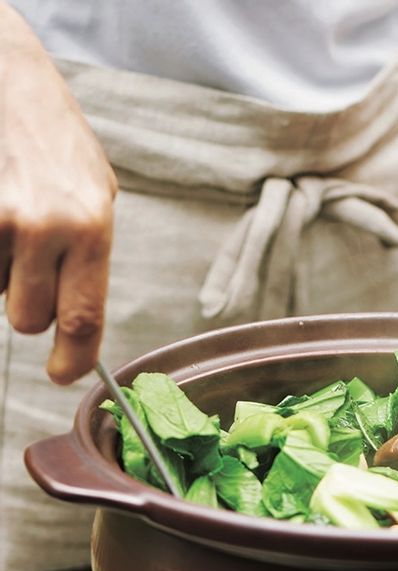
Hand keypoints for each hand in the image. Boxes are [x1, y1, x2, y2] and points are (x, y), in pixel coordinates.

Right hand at [0, 3, 116, 383]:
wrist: (4, 76)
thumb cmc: (55, 138)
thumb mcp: (96, 193)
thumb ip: (89, 256)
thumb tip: (77, 321)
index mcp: (90, 226)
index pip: (82, 319)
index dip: (73, 360)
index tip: (63, 374)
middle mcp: (42, 227)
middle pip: (28, 317)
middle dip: (30, 302)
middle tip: (32, 260)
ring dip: (0, 268)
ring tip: (10, 215)